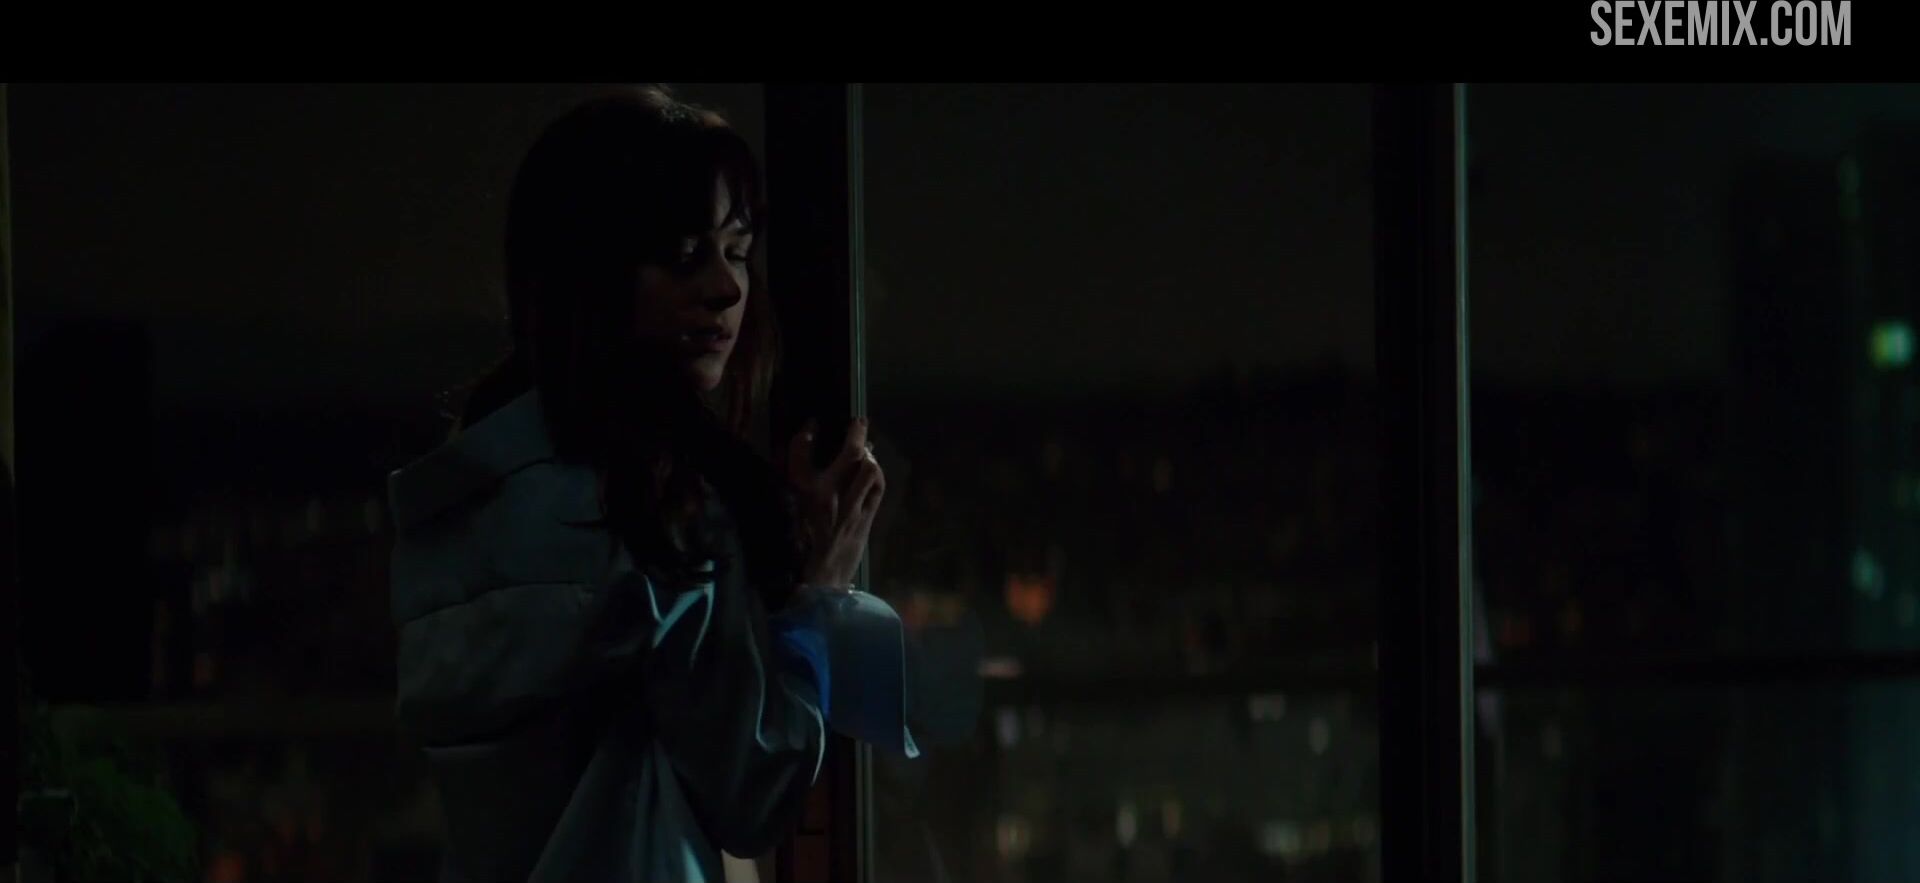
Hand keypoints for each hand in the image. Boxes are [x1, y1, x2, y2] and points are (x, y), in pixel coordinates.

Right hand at [787, 417, 884, 589]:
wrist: (825, 570)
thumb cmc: (808, 537)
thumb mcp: (799, 504)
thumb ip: (801, 473)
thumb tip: (811, 441)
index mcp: (805, 494)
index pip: (800, 456)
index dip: (802, 438)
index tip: (812, 424)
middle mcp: (829, 498)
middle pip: (849, 456)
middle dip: (856, 434)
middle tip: (858, 421)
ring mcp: (851, 507)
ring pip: (868, 469)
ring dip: (869, 455)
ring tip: (865, 448)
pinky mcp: (865, 517)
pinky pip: (876, 486)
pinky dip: (876, 473)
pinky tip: (872, 469)